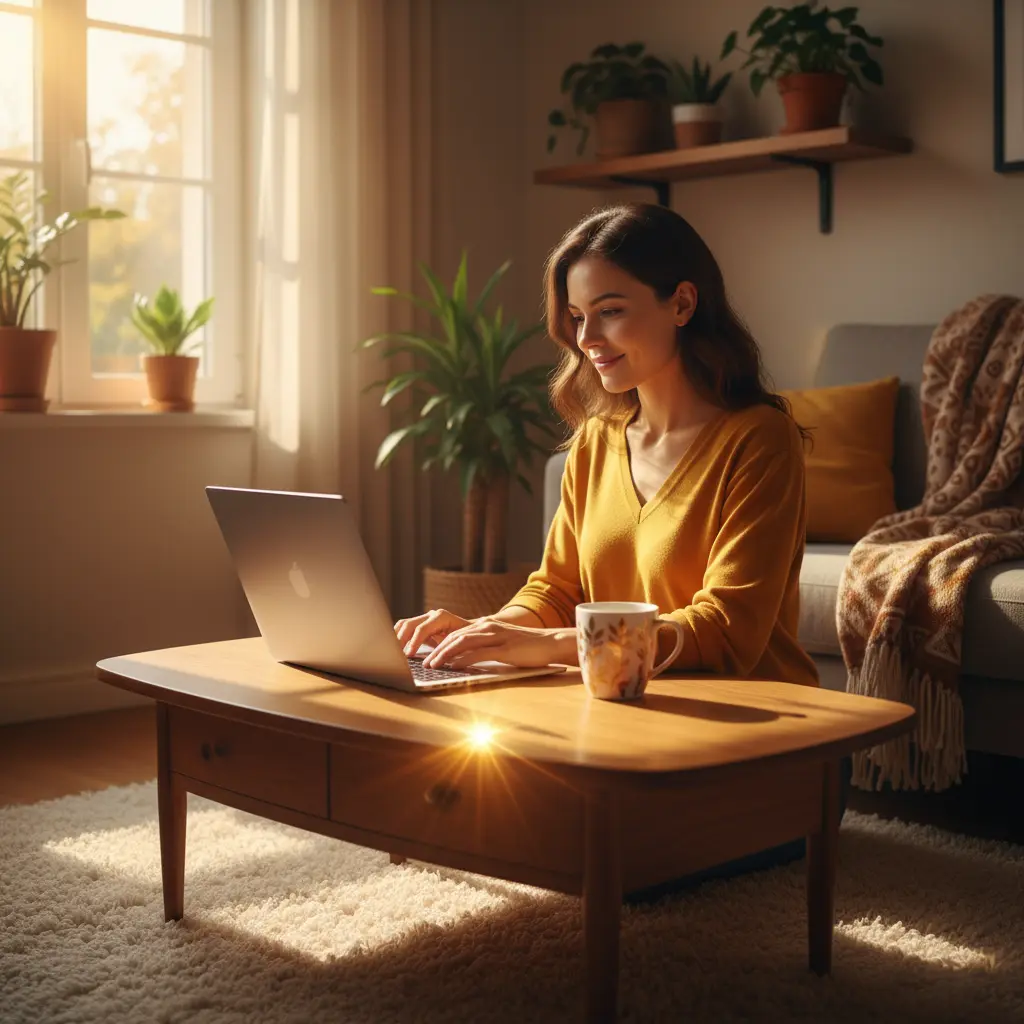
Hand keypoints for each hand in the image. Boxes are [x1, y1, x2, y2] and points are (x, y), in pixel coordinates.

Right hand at [394, 608, 474, 656]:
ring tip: (392, 653)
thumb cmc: (471, 640)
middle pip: (409, 625)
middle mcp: (432, 616)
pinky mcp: (421, 626)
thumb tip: (434, 662)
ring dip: (396, 638)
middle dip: (400, 640)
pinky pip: (405, 629)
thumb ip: (447, 650)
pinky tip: (395, 649)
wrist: (475, 632)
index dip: (414, 642)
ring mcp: (425, 619)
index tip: (407, 655)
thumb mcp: (462, 645)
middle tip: (394, 655)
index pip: (422, 628)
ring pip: (404, 625)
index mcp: (442, 617)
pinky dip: (398, 637)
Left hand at [423, 619, 568, 669]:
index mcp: (486, 625)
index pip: (456, 634)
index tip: (427, 657)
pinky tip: (454, 667)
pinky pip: (480, 653)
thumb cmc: (526, 647)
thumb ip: (484, 647)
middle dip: (437, 650)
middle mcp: (488, 628)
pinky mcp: (505, 649)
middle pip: (455, 637)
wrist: (551, 643)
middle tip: (425, 663)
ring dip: (445, 655)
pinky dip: (464, 660)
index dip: (439, 645)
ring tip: (433, 665)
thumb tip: (464, 659)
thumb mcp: (501, 643)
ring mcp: (497, 637)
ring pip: (463, 643)